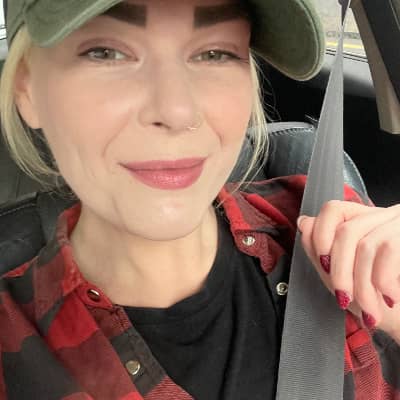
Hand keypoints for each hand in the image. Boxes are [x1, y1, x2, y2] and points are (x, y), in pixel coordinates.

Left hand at [298, 200, 399, 341]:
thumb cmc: (377, 299)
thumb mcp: (339, 274)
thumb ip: (319, 248)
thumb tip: (303, 221)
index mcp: (362, 220)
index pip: (332, 210)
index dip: (320, 236)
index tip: (324, 265)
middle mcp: (383, 216)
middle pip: (346, 232)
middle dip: (340, 272)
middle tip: (344, 299)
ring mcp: (398, 224)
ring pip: (365, 245)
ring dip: (362, 286)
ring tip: (370, 309)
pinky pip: (388, 250)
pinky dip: (383, 281)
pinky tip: (390, 297)